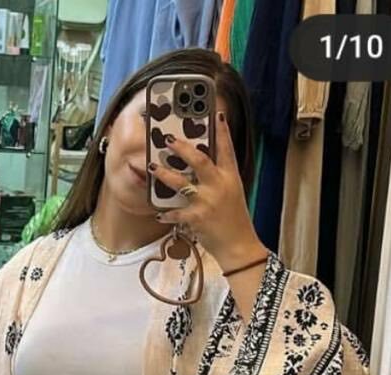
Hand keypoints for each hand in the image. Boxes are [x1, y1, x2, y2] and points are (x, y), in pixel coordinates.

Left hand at [148, 111, 267, 269]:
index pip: (227, 149)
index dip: (222, 131)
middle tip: (167, 139)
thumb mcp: (233, 193)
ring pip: (181, 183)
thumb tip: (200, 167)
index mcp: (231, 177)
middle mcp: (220, 185)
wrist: (239, 245)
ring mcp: (208, 201)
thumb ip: (219, 179)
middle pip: (200, 160)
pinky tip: (159, 213)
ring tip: (152, 167)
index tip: (217, 114)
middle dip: (182, 148)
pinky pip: (176, 212)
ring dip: (164, 174)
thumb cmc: (234, 219)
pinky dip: (167, 213)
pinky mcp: (197, 218)